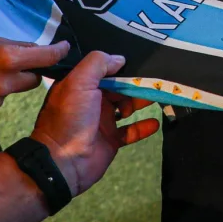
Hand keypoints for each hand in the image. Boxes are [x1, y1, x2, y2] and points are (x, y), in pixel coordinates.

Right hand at [0, 35, 70, 119]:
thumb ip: (14, 46)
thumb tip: (38, 50)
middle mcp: (3, 82)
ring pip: (14, 92)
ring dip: (7, 84)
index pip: (46, 57)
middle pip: (34, 79)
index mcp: (6, 58)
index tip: (65, 48)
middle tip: (11, 62)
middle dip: (29, 71)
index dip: (59, 52)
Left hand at [30, 52, 160, 196]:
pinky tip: (154, 122)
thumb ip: (98, 64)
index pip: (105, 70)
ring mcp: (103, 121)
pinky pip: (131, 131)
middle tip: (158, 79)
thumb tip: (120, 59)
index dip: (122, 66)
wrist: (63, 162)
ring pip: (129, 106)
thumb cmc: (70, 118)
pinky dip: (143, 127)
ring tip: (159, 96)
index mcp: (81, 85)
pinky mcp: (112, 140)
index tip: (143, 60)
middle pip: (120, 87)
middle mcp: (93, 101)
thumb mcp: (79, 82)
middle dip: (137, 83)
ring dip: (142, 101)